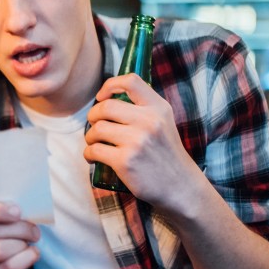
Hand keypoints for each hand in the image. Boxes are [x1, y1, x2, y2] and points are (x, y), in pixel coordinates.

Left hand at [84, 73, 204, 212]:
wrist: (180, 187)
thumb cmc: (166, 155)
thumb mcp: (163, 123)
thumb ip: (143, 109)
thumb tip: (109, 98)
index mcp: (158, 108)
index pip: (131, 81)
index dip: (109, 85)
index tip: (102, 97)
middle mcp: (149, 121)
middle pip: (105, 106)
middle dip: (93, 116)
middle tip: (95, 126)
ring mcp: (136, 141)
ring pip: (97, 129)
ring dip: (90, 136)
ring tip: (94, 142)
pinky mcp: (125, 161)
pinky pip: (94, 150)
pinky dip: (89, 153)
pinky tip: (93, 157)